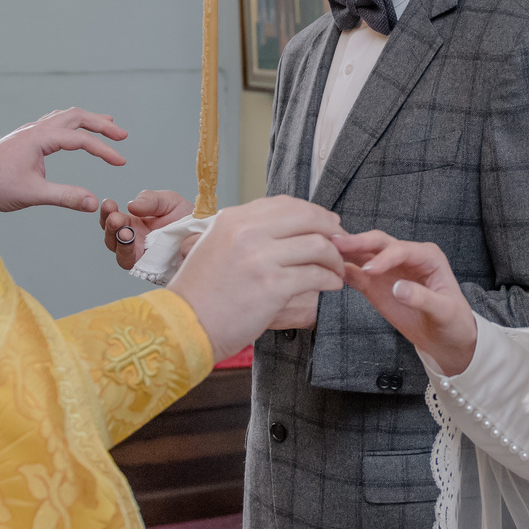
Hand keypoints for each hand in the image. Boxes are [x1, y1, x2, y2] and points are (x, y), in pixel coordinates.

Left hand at [0, 109, 128, 213]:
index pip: (80, 139)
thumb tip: (93, 203)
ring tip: (106, 126)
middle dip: (101, 124)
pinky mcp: (24, 138)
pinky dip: (71, 124)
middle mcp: (35, 129)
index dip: (104, 150)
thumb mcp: (33, 194)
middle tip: (122, 135)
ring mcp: (28, 131)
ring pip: (64, 116)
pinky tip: (73, 133)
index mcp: (39, 138)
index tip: (121, 162)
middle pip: (76, 116)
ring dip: (87, 120)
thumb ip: (65, 197)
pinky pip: (53, 122)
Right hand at [101, 189, 190, 269]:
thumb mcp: (168, 201)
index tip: (109, 203)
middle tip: (115, 218)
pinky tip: (132, 242)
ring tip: (124, 231)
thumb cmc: (186, 218)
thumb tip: (131, 206)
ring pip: (120, 253)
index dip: (107, 212)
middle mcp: (134, 240)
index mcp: (135, 223)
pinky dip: (129, 253)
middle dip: (110, 226)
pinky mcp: (149, 268)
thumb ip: (150, 200)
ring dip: (118, 241)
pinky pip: (134, 264)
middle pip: (111, 237)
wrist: (205, 234)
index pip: (112, 219)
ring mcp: (141, 255)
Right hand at [170, 197, 347, 357]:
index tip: (327, 225)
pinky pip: (316, 275)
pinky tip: (332, 285)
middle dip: (332, 230)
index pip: (285, 203)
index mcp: (234, 219)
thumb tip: (285, 225)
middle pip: (308, 218)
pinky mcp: (272, 286)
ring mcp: (260, 258)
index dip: (313, 212)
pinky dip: (331, 279)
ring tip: (337, 270)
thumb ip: (246, 232)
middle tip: (342, 244)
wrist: (185, 325)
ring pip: (317, 245)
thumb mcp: (216, 246)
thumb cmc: (202, 293)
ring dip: (335, 258)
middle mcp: (247, 232)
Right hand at [339, 230, 476, 376]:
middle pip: (378, 242)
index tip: (370, 271)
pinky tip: (326, 270)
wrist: (446, 338)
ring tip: (323, 251)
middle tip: (337, 244)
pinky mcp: (375, 283)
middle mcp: (406, 256)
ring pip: (363, 253)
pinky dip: (342, 270)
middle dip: (358, 242)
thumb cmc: (452, 321)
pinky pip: (355, 273)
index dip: (385, 258)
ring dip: (344, 251)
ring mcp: (388, 268)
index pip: (401, 250)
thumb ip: (422, 298)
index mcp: (427, 256)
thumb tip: (398, 288)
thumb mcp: (445, 311)